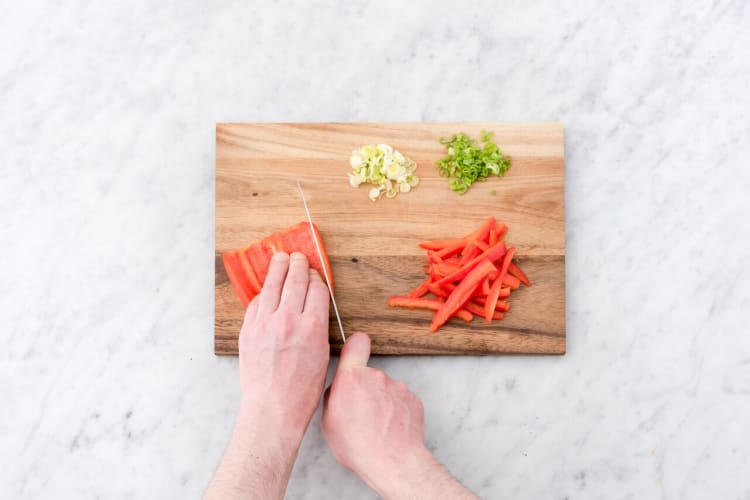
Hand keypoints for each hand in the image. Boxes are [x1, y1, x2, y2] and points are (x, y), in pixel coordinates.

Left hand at [205, 252, 330, 499]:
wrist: (272, 409)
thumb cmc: (302, 391)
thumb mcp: (322, 356)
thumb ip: (318, 327)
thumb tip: (315, 308)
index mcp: (313, 327)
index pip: (316, 289)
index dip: (317, 278)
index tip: (316, 275)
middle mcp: (289, 320)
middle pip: (295, 280)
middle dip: (299, 265)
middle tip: (299, 257)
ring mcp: (265, 324)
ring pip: (273, 286)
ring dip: (278, 268)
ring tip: (280, 258)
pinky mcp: (249, 331)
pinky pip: (256, 303)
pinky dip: (264, 293)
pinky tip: (268, 289)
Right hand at [321, 334, 476, 498]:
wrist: (393, 461)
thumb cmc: (359, 445)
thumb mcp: (328, 422)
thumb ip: (333, 396)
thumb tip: (339, 389)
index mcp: (352, 378)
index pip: (356, 342)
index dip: (354, 348)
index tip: (353, 355)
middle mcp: (377, 376)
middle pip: (368, 374)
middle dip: (364, 388)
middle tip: (360, 412)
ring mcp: (398, 386)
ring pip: (385, 388)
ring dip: (381, 401)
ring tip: (376, 425)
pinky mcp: (413, 398)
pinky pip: (400, 399)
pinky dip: (395, 410)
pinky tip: (390, 427)